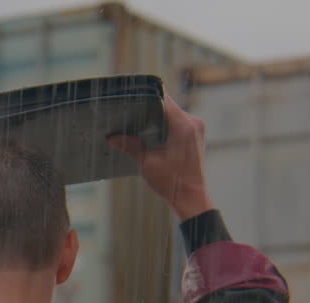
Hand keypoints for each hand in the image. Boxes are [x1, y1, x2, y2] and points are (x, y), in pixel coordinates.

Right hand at [107, 96, 213, 219]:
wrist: (192, 198)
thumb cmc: (173, 183)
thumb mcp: (147, 162)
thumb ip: (130, 145)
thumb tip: (112, 137)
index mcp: (183, 125)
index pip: (163, 100)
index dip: (146, 96)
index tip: (132, 97)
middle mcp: (193, 123)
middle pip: (168, 106)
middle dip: (149, 110)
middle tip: (131, 114)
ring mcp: (196, 129)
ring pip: (173, 114)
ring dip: (157, 119)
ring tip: (140, 125)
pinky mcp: (195, 136)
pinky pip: (178, 123)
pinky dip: (165, 126)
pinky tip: (152, 135)